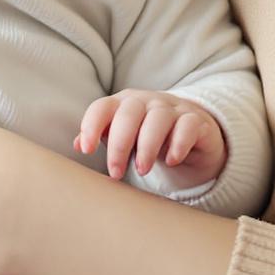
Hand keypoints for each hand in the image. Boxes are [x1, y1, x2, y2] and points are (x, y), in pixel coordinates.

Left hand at [76, 90, 226, 191]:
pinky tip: (171, 161)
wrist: (195, 134)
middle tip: (115, 172)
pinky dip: (178, 144)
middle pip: (130, 112)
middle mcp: (148, 101)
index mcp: (124, 103)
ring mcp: (174, 109)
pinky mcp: (197, 121)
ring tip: (141, 171)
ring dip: (147, 146)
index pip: (103, 106)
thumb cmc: (150, 136)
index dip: (91, 125)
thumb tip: (77, 144)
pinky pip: (188, 126)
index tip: (85, 150)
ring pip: (158, 118)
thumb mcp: (125, 137)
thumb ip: (102, 137)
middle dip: (120, 143)